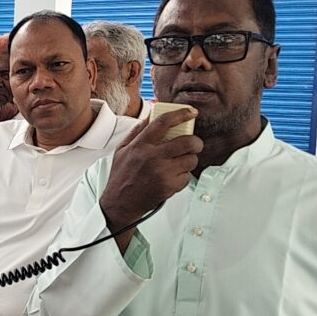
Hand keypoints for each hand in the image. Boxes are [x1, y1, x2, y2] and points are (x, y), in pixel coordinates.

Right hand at [99, 107, 202, 241]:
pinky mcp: (169, 186)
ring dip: (189, 160)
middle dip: (196, 142)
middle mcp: (152, 157)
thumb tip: (151, 115)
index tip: (191, 112)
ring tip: (180, 163)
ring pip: (191, 160)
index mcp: (140, 145)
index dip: (181, 114)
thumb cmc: (122, 175)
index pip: (163, 122)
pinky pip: (187, 176)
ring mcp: (162, 172)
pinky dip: (183, 176)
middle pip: (187, 142)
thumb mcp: (122, 149)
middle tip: (194, 144)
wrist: (120, 203)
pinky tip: (173, 176)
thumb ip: (137, 131)